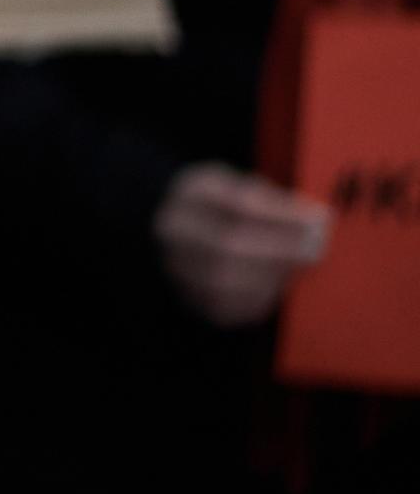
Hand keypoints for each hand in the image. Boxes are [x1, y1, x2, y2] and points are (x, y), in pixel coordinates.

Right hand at [155, 163, 326, 327]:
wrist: (181, 230)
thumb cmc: (222, 207)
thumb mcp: (240, 186)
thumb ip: (273, 201)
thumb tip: (316, 221)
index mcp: (191, 194)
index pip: (236, 203)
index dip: (282, 215)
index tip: (319, 220)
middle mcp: (174, 230)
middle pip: (227, 246)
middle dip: (280, 250)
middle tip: (315, 250)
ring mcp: (176, 266)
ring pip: (225, 281)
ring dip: (271, 276)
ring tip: (299, 266)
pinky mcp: (189, 298)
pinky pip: (227, 307)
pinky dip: (259, 297)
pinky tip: (278, 283)